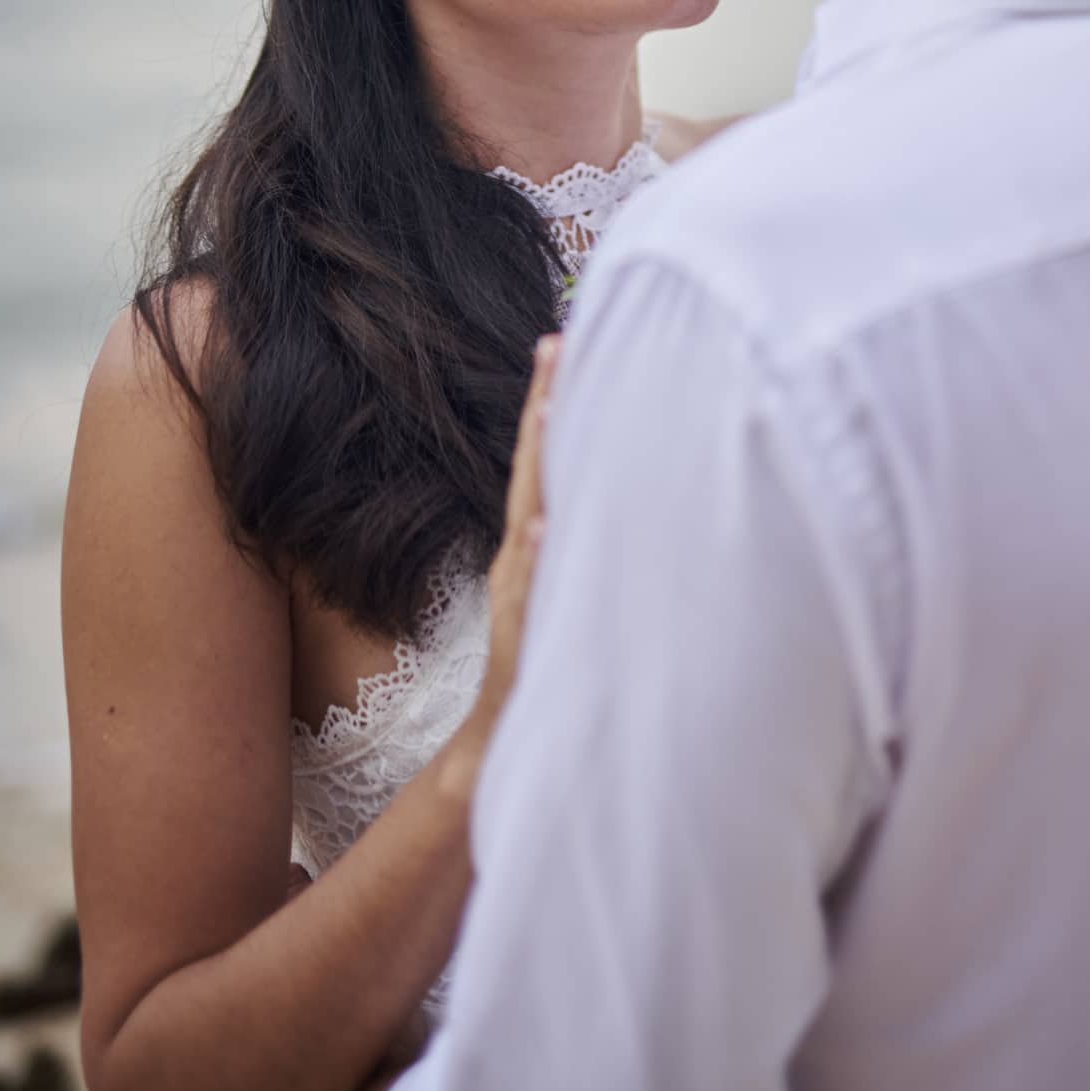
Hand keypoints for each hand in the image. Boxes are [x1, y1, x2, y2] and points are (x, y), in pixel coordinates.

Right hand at [470, 334, 558, 735]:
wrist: (495, 747)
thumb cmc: (536, 663)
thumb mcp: (556, 591)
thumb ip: (567, 546)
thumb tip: (594, 500)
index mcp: (529, 543)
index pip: (540, 461)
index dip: (547, 403)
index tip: (560, 342)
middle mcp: (519, 558)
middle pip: (532, 470)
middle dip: (542, 406)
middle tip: (555, 344)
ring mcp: (519, 594)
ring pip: (530, 519)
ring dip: (540, 465)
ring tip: (553, 407)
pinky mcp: (523, 638)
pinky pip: (530, 593)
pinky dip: (536, 558)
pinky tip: (544, 527)